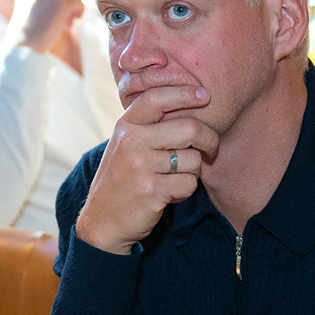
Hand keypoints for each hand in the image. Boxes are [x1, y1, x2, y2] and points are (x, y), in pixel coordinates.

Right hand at [8, 0, 83, 56]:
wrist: (23, 47)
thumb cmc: (23, 37)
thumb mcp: (27, 16)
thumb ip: (38, 6)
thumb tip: (58, 4)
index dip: (53, 5)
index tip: (52, 18)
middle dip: (62, 9)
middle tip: (61, 25)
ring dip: (70, 12)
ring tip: (65, 27)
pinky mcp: (62, 4)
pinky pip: (79, 3)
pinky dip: (80, 12)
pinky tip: (71, 25)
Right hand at [73, 85, 218, 254]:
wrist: (103, 221)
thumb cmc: (122, 179)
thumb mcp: (126, 145)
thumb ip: (150, 126)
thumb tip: (192, 104)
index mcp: (125, 126)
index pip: (157, 98)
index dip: (184, 93)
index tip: (204, 95)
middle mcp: (132, 142)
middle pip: (189, 128)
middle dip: (209, 139)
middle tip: (211, 148)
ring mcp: (141, 166)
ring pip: (193, 160)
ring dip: (193, 172)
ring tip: (174, 179)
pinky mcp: (152, 191)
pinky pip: (189, 184)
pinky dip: (185, 191)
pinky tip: (168, 194)